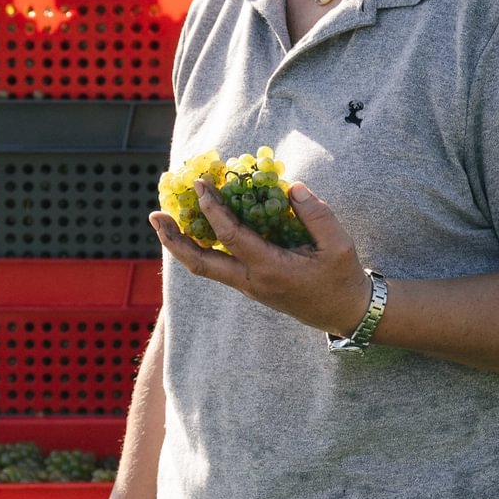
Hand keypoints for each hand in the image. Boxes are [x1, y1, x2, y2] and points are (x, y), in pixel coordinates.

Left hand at [150, 183, 374, 337]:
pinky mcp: (251, 285)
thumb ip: (316, 214)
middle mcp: (252, 281)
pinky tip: (195, 228)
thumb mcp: (339, 244)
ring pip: (204, 267)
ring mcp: (248, 286)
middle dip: (174, 239)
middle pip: (200, 264)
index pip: (232, 237)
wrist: (344, 313)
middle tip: (155, 215)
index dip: (214, 209)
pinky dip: (200, 247)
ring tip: (163, 220)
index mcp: (271, 270)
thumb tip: (291, 188)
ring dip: (181, 244)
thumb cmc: (342, 278)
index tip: (202, 185)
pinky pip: (217, 266)